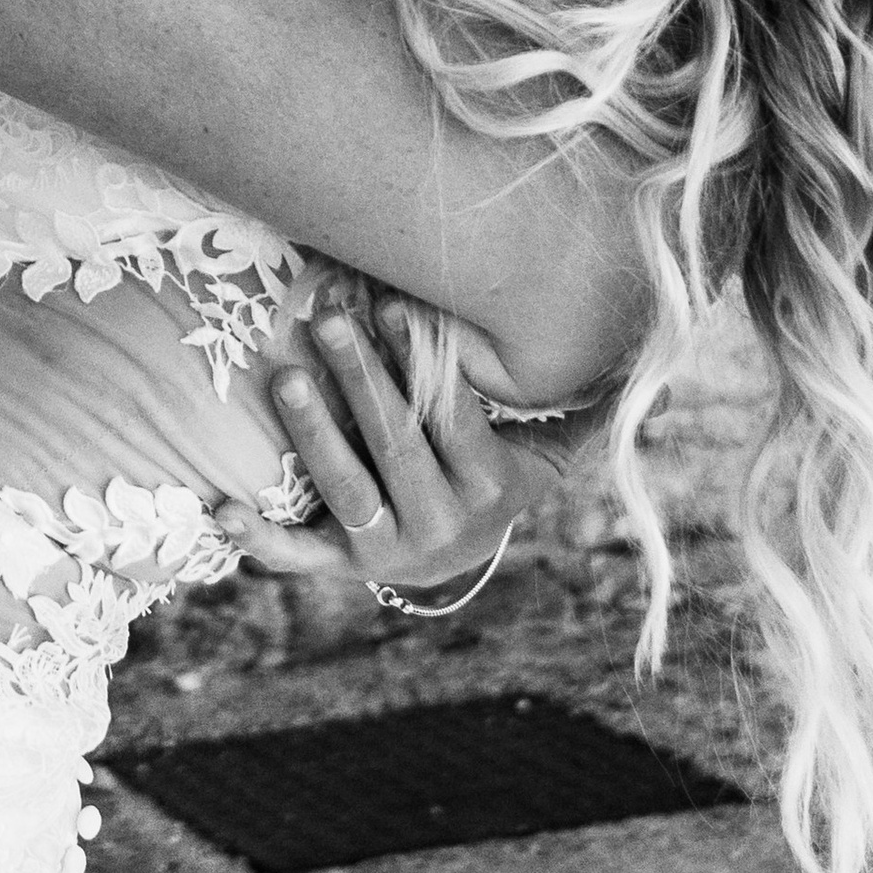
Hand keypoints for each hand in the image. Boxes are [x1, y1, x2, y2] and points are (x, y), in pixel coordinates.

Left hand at [235, 272, 571, 603]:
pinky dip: (259, 539)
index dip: (423, 365)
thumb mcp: (545, 457)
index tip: (394, 306)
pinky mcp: (340, 567)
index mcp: (488, 490)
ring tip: (285, 378)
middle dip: (361, 380)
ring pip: (346, 490)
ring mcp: (385, 550)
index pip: (453, 421)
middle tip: (327, 319)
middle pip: (395, 447)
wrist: (456, 562)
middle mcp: (439, 526)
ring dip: (314, 434)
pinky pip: (297, 556)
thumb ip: (589, 417)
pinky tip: (222, 509)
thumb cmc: (494, 482)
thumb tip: (650, 378)